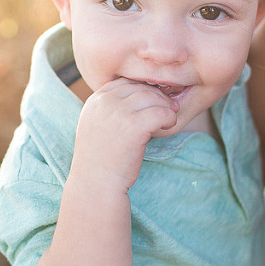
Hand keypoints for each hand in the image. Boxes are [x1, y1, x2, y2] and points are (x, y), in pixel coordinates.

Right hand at [70, 78, 178, 192]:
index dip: (142, 89)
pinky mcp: (134, 125)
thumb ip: (109, 109)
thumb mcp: (96, 125)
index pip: (125, 82)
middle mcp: (105, 102)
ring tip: (169, 118)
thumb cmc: (99, 159)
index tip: (152, 101)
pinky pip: (160, 112)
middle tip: (168, 107)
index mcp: (95, 100)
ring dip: (165, 106)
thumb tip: (136, 96)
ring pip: (152, 97)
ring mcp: (119, 112)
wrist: (95, 183)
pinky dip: (169, 117)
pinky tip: (169, 126)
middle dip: (157, 96)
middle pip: (140, 88)